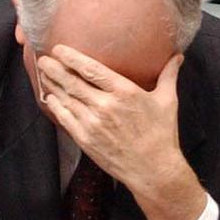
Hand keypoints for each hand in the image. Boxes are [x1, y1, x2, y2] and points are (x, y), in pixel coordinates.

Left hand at [38, 46, 206, 219]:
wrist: (154, 170)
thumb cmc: (162, 134)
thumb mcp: (167, 100)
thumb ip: (168, 75)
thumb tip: (177, 56)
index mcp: (124, 92)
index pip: (92, 70)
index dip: (72, 58)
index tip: (59, 49)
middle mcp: (105, 106)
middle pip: (73, 82)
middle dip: (55, 69)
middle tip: (42, 59)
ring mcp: (94, 124)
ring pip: (67, 99)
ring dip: (52, 85)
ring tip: (42, 74)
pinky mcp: (87, 140)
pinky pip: (66, 119)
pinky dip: (56, 107)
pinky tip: (49, 98)